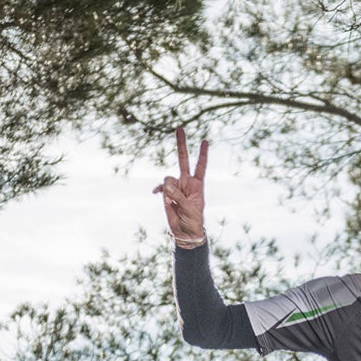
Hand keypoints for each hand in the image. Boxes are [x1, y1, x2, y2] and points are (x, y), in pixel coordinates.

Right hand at [153, 127, 208, 243]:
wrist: (184, 232)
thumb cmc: (193, 221)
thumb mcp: (190, 208)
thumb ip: (178, 195)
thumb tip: (165, 185)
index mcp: (197, 184)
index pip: (201, 165)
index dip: (202, 154)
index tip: (204, 141)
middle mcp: (186, 182)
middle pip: (183, 159)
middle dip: (181, 144)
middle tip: (180, 128)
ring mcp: (175, 186)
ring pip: (168, 179)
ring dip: (169, 191)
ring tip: (173, 204)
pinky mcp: (166, 193)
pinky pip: (161, 187)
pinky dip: (159, 191)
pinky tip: (156, 194)